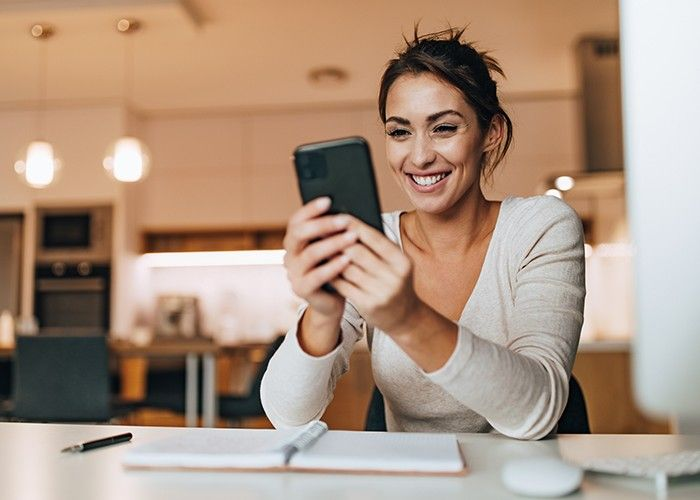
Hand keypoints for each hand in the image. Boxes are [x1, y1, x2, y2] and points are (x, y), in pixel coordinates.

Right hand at [283, 197, 358, 347]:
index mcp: (295, 241)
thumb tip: (349, 210)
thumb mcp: (334, 248)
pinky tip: (347, 259)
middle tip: (345, 220)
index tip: (328, 200)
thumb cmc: (336, 268)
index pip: (296, 220)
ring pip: (310, 254)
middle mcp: (289, 255)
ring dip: (332, 243)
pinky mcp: (301, 289)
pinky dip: (333, 266)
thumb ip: (334, 232)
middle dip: (322, 224)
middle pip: (299, 234)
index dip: (310, 209)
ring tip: (352, 237)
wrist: (332, 301)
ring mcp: (293, 273)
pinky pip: (316, 276)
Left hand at [330, 217, 421, 335]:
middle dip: (337, 240)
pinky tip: (323, 267)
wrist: (404, 315)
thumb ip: (377, 246)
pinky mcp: (368, 305)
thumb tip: (349, 224)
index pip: (374, 238)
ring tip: (318, 246)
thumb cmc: (393, 281)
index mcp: (401, 261)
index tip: (337, 216)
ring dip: (331, 257)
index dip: (354, 226)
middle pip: (357, 252)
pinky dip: (332, 274)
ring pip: (347, 269)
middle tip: (321, 230)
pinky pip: (343, 285)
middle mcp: (394, 276)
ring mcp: (381, 292)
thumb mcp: (394, 263)